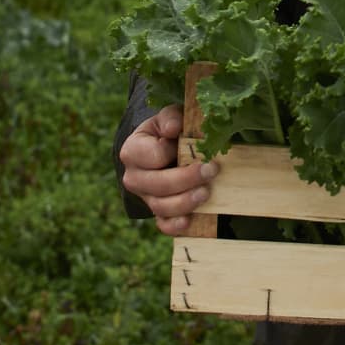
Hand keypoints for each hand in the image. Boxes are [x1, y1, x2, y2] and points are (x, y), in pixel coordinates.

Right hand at [118, 103, 219, 235]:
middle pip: (158, 185)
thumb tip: (174, 128)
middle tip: (211, 170)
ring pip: (161, 207)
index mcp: (133, 151)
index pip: (154, 156)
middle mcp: (134, 177)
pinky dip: (176, 225)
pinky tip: (190, 220)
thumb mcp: (167, 119)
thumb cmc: (168, 132)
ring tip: (206, 192)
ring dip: (186, 202)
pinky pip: (163, 225)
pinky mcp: (158, 212)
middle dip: (187, 179)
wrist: (161, 150)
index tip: (194, 145)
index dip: (174, 151)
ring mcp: (145, 197)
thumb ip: (171, 118)